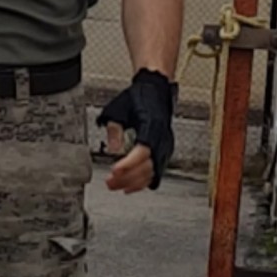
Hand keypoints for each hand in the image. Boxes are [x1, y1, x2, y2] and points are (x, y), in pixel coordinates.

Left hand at [96, 70, 175, 192]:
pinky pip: (157, 172)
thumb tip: (113, 148)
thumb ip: (114, 129)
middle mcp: (162, 138)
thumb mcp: (119, 108)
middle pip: (147, 166)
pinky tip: (131, 185)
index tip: (115, 170)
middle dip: (127, 178)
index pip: (143, 151)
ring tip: (117, 186)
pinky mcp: (164, 151)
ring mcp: (166, 146)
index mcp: (153, 125)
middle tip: (110, 183)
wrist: (155, 90)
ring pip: (153, 173)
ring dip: (134, 182)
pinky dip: (144, 181)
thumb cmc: (139, 97)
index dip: (129, 164)